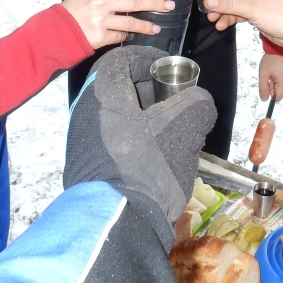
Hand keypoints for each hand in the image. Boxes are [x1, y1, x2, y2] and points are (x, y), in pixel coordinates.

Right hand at [62, 0, 174, 48]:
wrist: (54, 31)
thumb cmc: (71, 11)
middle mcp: (101, 3)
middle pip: (135, 2)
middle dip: (155, 4)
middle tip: (169, 5)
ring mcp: (101, 21)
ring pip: (131, 23)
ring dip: (146, 26)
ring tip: (156, 28)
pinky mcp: (100, 37)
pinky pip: (120, 37)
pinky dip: (125, 37)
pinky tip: (131, 38)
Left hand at [64, 46, 216, 238]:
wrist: (119, 222)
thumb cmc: (148, 164)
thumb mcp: (185, 125)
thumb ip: (198, 103)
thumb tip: (200, 104)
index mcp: (101, 94)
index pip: (122, 60)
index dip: (148, 60)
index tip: (169, 70)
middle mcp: (85, 114)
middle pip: (120, 89)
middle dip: (151, 93)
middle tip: (175, 103)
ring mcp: (83, 143)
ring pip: (118, 118)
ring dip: (146, 120)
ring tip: (172, 133)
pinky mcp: (88, 168)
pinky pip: (114, 143)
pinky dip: (136, 142)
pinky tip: (158, 158)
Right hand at [201, 0, 282, 48]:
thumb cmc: (282, 15)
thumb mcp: (252, 9)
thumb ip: (229, 4)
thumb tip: (208, 0)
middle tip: (206, 8)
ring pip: (232, 1)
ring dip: (222, 10)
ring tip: (212, 19)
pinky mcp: (254, 10)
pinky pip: (237, 11)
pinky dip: (229, 17)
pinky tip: (221, 24)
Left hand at [258, 53, 282, 100]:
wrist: (281, 46)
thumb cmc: (271, 59)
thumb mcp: (263, 74)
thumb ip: (263, 88)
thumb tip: (265, 100)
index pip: (278, 98)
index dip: (272, 92)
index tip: (270, 82)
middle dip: (277, 85)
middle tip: (273, 74)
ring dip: (282, 81)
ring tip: (278, 70)